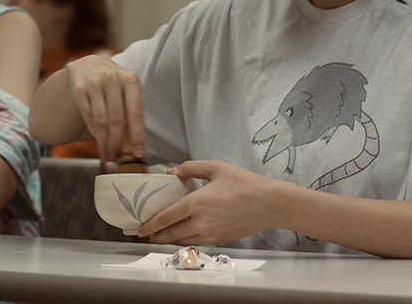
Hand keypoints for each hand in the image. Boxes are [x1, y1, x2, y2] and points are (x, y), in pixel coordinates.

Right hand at [64, 55, 144, 161]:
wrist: (88, 65)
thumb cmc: (114, 83)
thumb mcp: (127, 88)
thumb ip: (132, 109)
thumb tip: (136, 144)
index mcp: (130, 79)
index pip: (135, 112)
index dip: (137, 135)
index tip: (138, 153)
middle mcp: (112, 78)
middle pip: (116, 120)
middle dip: (116, 143)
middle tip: (116, 159)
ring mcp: (94, 82)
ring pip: (100, 121)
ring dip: (104, 142)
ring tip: (107, 155)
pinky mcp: (79, 89)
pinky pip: (88, 117)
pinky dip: (94, 132)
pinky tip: (98, 140)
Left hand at [138, 160, 291, 245]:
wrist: (270, 204)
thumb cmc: (246, 184)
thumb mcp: (216, 168)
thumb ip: (191, 168)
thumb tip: (173, 172)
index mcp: (197, 203)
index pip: (166, 217)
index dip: (151, 224)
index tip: (141, 226)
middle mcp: (201, 222)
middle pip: (170, 234)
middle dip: (155, 235)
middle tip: (145, 233)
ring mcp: (211, 234)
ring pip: (182, 241)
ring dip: (168, 240)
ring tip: (160, 235)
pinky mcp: (220, 240)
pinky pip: (195, 242)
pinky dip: (184, 240)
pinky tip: (181, 235)